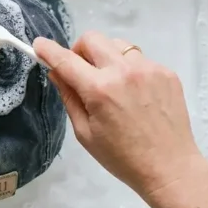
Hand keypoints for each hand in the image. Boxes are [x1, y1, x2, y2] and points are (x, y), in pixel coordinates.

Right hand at [34, 32, 205, 198]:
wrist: (170, 168)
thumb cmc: (122, 158)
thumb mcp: (85, 133)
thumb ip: (70, 98)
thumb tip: (57, 73)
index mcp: (100, 90)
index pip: (66, 60)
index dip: (48, 50)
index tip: (38, 44)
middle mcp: (124, 71)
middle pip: (92, 39)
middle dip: (79, 50)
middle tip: (81, 72)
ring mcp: (149, 68)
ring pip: (117, 45)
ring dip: (106, 57)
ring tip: (112, 84)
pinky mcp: (166, 73)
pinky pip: (139, 59)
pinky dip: (130, 70)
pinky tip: (136, 96)